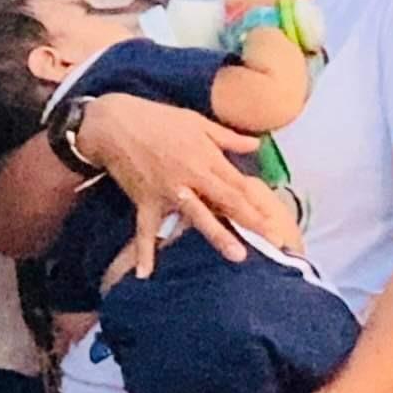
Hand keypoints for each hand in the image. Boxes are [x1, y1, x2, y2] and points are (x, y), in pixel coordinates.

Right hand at [75, 97, 292, 265]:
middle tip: (273, 242)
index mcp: (206, 157)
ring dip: (218, 236)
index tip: (277, 220)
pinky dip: (144, 251)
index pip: (239, 185)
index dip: (260, 202)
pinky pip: (145, 229)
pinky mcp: (145, 200)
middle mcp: (192, 177)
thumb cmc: (157, 118)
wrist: (114, 122)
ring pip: (198, 216)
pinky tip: (146, 274)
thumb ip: (228, 137)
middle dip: (252, 222)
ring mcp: (169, 191)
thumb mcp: (197, 122)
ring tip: (238, 256)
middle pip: (227, 202)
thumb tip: (257, 144)